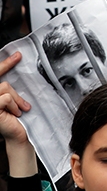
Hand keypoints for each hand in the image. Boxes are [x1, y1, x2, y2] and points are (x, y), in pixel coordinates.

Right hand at [0, 53, 36, 176]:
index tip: (17, 55)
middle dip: (10, 76)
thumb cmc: (19, 118)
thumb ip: (12, 90)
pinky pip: (5, 98)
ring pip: (5, 88)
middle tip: (20, 70)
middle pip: (2, 82)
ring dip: (16, 99)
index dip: (5, 64)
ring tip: (19, 110)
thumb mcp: (16, 100)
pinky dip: (13, 105)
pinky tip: (15, 114)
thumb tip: (18, 74)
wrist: (20, 135)